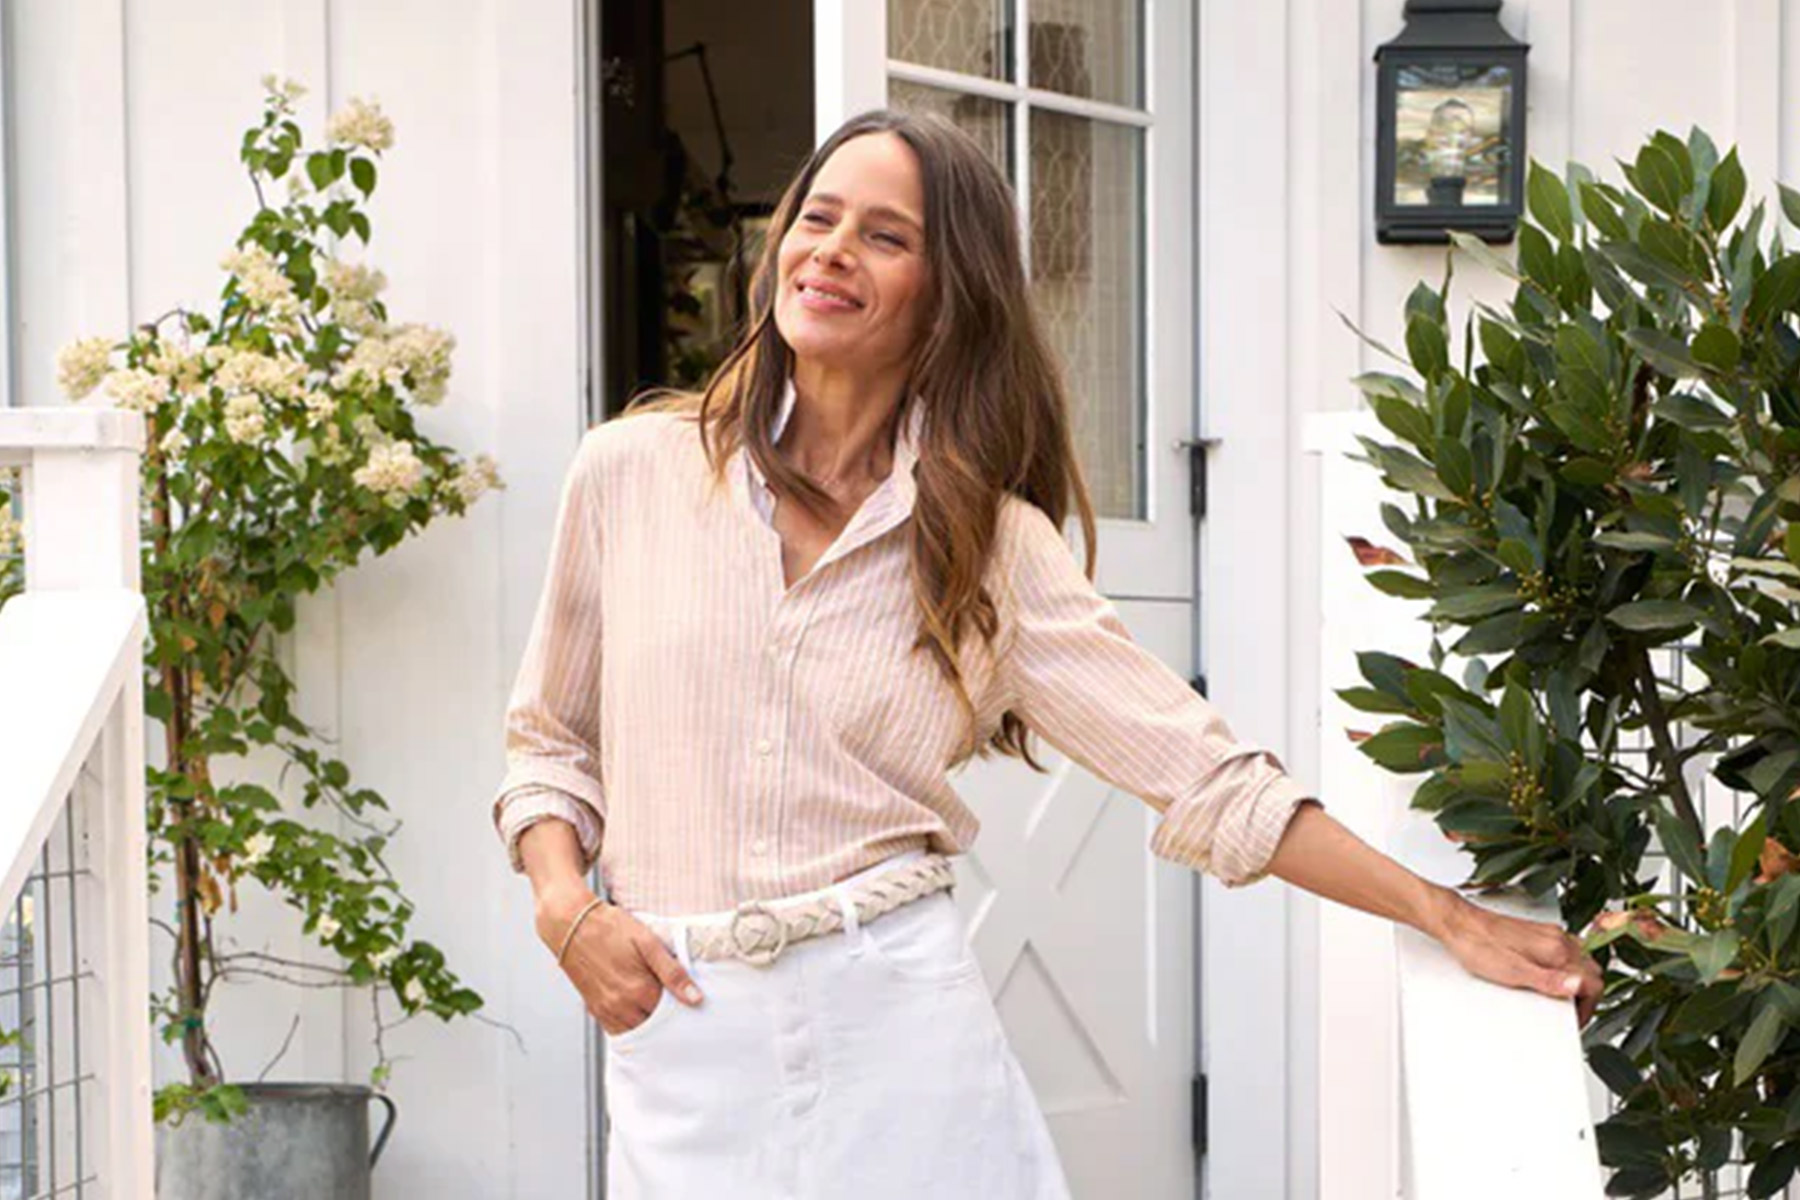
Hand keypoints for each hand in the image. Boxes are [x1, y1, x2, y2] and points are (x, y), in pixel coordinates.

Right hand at [534, 883, 703, 1034]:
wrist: (571, 925)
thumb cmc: (609, 928)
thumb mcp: (648, 942)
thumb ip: (672, 972)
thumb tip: (695, 998)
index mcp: (638, 990)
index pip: (672, 1015)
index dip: (684, 1009)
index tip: (691, 1002)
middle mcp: (621, 1006)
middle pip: (655, 1027)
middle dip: (668, 1020)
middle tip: (676, 1004)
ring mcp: (606, 1010)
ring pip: (636, 1031)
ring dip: (649, 1024)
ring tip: (657, 1006)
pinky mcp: (594, 1009)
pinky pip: (616, 1030)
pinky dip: (630, 1026)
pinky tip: (637, 1011)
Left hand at [1432, 890, 1604, 1027]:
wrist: (1459, 924)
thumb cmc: (1478, 945)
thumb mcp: (1513, 972)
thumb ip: (1549, 981)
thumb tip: (1578, 986)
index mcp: (1555, 950)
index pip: (1594, 982)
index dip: (1588, 1007)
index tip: (1575, 1018)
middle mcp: (1557, 938)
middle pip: (1592, 971)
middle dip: (1587, 995)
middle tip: (1571, 1011)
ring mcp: (1549, 934)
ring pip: (1581, 960)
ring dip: (1578, 981)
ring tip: (1562, 997)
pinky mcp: (1538, 933)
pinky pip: (1565, 951)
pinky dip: (1566, 968)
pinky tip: (1549, 977)